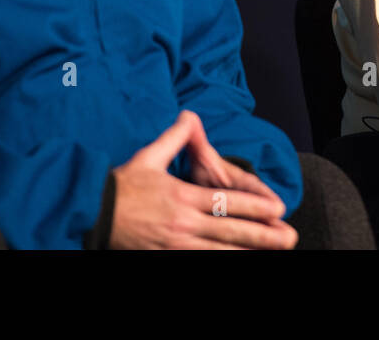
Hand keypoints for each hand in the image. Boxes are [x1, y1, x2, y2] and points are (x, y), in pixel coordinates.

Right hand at [109, 111, 296, 249]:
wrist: (89, 213)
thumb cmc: (121, 185)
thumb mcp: (148, 156)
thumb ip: (174, 137)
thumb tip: (189, 114)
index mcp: (181, 196)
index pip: (226, 203)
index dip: (255, 207)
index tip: (278, 209)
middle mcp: (181, 223)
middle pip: (229, 232)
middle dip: (262, 236)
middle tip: (289, 237)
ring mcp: (173, 245)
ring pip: (218, 253)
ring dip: (247, 254)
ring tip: (271, 254)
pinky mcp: (162, 258)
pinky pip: (196, 264)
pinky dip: (218, 264)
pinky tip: (234, 262)